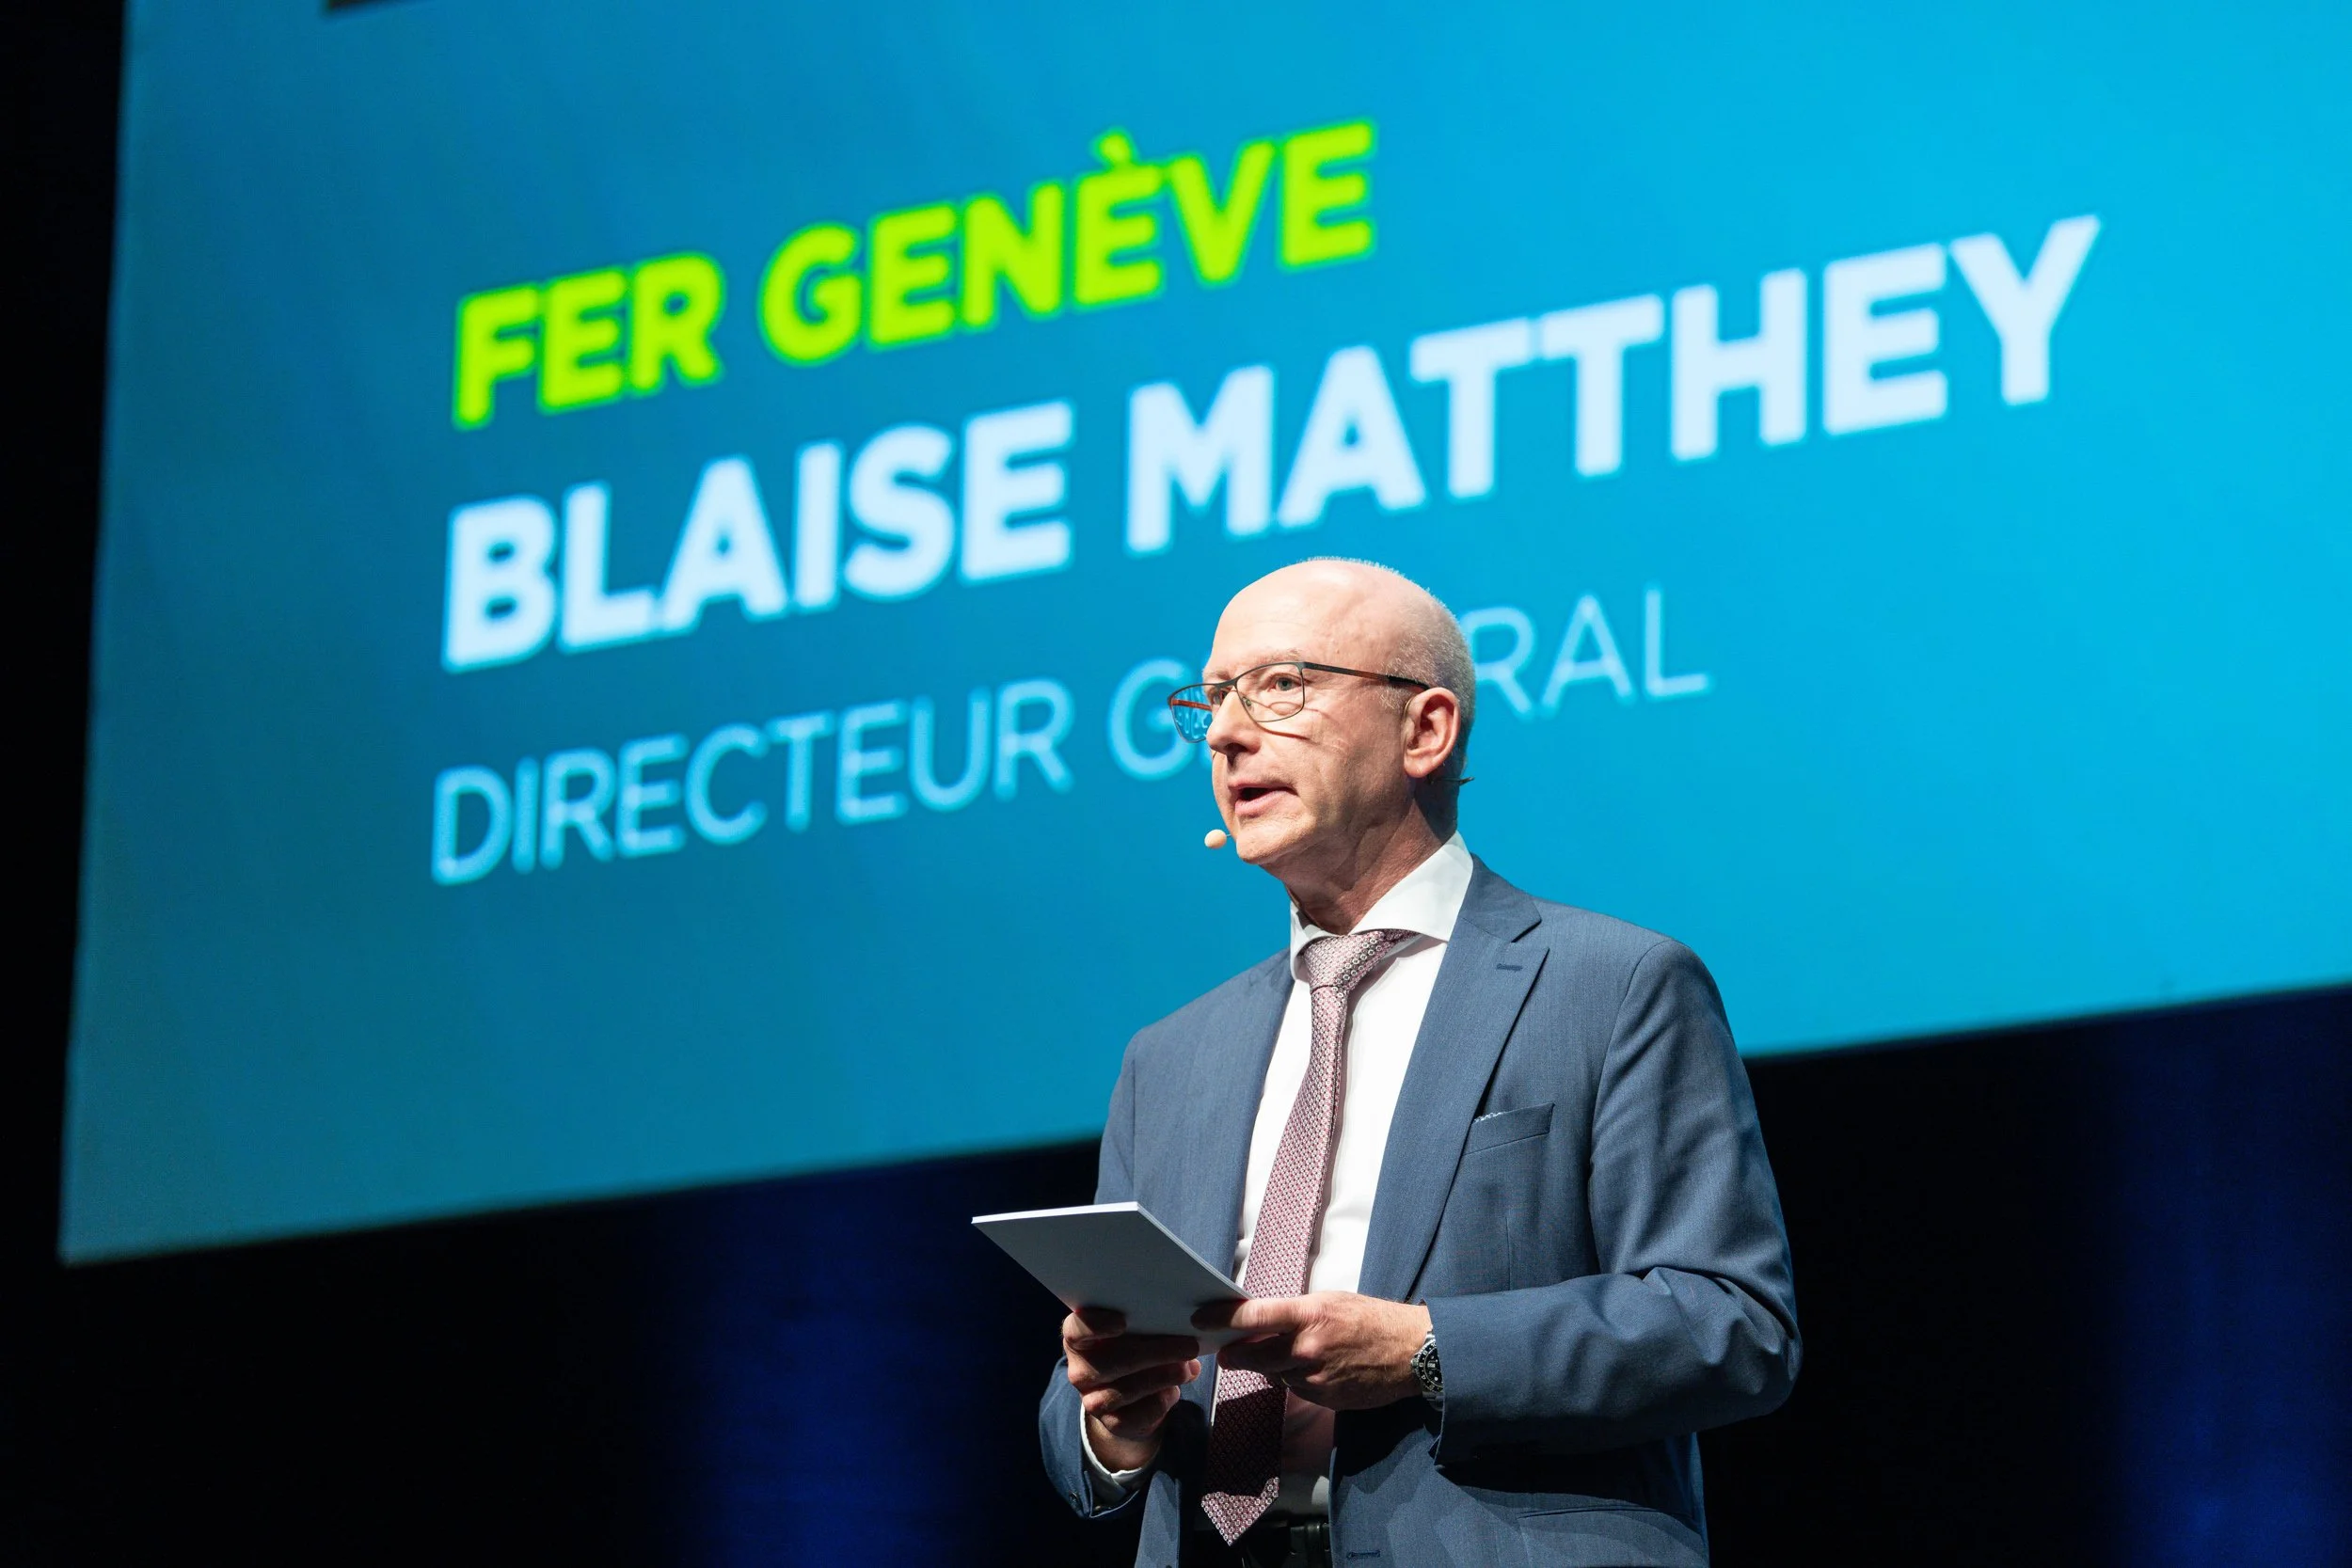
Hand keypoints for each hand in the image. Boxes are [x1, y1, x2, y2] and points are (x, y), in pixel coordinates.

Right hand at [1062, 1307, 1201, 1471]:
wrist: (1130, 1396)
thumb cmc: (1135, 1348)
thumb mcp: (1138, 1332)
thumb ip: (1151, 1325)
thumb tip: (1183, 1324)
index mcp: (1079, 1338)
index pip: (1075, 1330)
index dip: (1095, 1325)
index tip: (1122, 1321)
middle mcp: (1080, 1370)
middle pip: (1110, 1362)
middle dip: (1153, 1353)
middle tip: (1189, 1346)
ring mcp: (1092, 1399)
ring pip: (1126, 1390)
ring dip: (1162, 1378)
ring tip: (1187, 1368)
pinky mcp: (1111, 1423)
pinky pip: (1137, 1415)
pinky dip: (1160, 1401)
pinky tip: (1175, 1390)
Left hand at [1194, 1292, 1431, 1409]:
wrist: (1412, 1352)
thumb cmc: (1371, 1319)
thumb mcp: (1330, 1302)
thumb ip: (1293, 1313)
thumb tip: (1258, 1321)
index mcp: (1309, 1315)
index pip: (1254, 1317)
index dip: (1222, 1319)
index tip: (1200, 1320)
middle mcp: (1307, 1349)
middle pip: (1253, 1355)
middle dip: (1234, 1353)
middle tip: (1224, 1348)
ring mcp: (1315, 1378)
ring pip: (1273, 1374)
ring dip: (1269, 1366)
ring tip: (1287, 1352)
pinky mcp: (1324, 1399)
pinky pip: (1294, 1389)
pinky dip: (1293, 1379)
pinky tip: (1310, 1367)